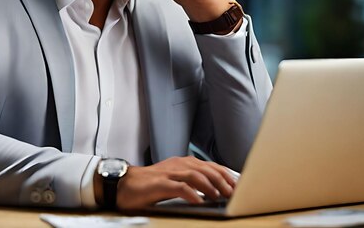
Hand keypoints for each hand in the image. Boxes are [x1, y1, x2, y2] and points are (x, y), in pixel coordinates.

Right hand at [115, 156, 236, 210]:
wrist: (125, 184)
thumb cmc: (150, 185)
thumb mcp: (174, 179)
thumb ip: (191, 181)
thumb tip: (215, 191)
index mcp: (183, 162)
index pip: (210, 166)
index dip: (226, 175)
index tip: (238, 185)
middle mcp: (178, 164)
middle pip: (206, 169)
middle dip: (222, 180)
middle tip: (234, 193)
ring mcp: (169, 173)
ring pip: (195, 175)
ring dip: (210, 186)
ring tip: (221, 196)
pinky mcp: (160, 183)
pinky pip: (179, 187)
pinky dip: (191, 193)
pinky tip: (199, 201)